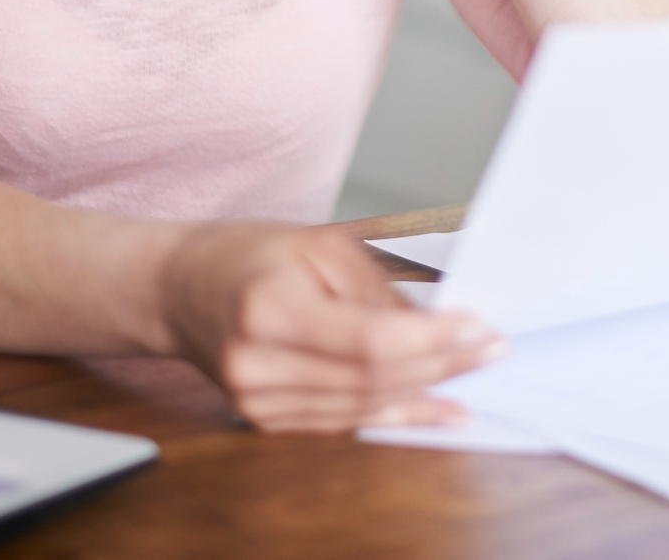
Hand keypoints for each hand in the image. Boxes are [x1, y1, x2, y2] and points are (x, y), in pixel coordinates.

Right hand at [159, 222, 506, 431]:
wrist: (177, 290)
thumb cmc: (246, 255)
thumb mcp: (316, 245)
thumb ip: (376, 287)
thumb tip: (438, 322)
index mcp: (268, 309)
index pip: (370, 340)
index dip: (433, 340)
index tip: (479, 327)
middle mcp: (259, 365)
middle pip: (372, 377)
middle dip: (443, 362)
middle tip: (492, 347)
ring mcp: (258, 401)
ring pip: (364, 405)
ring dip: (428, 389)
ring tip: (475, 369)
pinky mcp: (266, 420)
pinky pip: (346, 422)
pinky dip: (397, 414)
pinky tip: (439, 407)